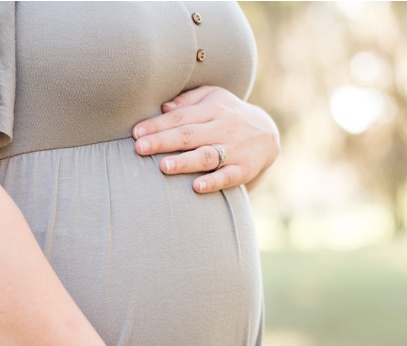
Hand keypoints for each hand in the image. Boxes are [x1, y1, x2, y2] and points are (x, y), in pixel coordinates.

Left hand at [131, 85, 279, 193]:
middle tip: (139, 148)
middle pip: (189, 134)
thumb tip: (164, 108)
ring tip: (163, 167)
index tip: (136, 133)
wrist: (269, 134)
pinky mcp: (245, 169)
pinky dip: (214, 182)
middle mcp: (224, 127)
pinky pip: (228, 176)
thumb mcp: (214, 98)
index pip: (180, 117)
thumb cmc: (230, 114)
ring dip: (185, 162)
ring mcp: (235, 149)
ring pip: (206, 155)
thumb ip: (188, 101)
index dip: (158, 125)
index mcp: (213, 109)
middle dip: (163, 141)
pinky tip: (197, 187)